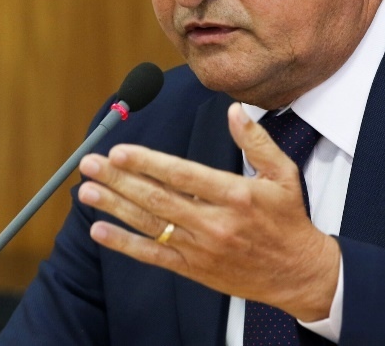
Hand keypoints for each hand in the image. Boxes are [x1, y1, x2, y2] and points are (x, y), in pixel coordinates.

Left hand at [77, 102, 339, 321]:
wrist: (298, 274)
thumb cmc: (289, 220)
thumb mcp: (283, 174)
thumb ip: (257, 141)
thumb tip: (235, 110)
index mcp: (236, 195)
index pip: (183, 175)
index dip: (148, 163)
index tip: (119, 151)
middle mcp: (215, 223)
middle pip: (158, 199)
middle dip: (119, 180)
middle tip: (90, 165)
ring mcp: (202, 248)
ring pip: (150, 225)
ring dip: (115, 207)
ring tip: (86, 192)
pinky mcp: (195, 269)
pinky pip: (154, 255)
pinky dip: (125, 244)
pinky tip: (101, 231)